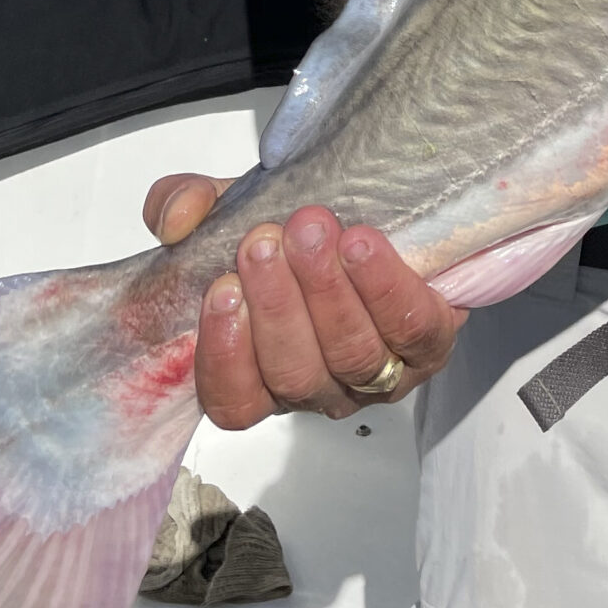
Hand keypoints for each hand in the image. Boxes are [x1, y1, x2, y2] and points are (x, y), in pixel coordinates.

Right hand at [143, 171, 464, 430]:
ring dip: (327, 291)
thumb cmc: (298, 228)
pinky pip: (411, 329)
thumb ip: (188, 206)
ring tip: (311, 231)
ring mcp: (377, 375)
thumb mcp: (233, 209)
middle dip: (276, 306)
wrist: (383, 213)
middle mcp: (319, 386)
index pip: (234, 400)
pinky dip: (384, 287)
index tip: (221, 290)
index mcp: (262, 372)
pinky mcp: (430, 347)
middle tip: (263, 242)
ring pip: (351, 354)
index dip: (225, 356)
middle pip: (294, 373)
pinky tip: (362, 246)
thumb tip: (177, 219)